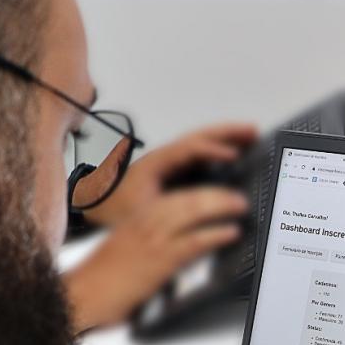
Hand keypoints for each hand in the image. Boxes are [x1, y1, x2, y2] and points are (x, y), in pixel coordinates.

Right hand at [62, 187, 247, 331]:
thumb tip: (176, 241)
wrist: (82, 296)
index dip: (201, 192)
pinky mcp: (160, 261)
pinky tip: (230, 233)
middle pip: (188, 199)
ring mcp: (153, 240)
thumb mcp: (126, 249)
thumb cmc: (102, 279)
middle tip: (237, 197)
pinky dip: (216, 234)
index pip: (175, 197)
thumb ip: (148, 241)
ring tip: (239, 207)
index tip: (218, 193)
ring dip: (221, 207)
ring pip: (194, 213)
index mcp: (137, 218)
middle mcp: (145, 223)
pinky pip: (194, 241)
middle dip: (217, 195)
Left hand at [75, 122, 257, 226]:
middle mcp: (163, 158)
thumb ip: (173, 211)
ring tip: (248, 136)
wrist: (92, 212)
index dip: (213, 149)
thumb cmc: (113, 210)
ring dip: (224, 138)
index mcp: (156, 163)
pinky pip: (198, 156)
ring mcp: (167, 164)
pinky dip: (216, 151)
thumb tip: (201, 211)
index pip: (190, 148)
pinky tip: (231, 157)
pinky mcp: (170, 174)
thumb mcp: (145, 213)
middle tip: (252, 131)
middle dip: (227, 133)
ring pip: (200, 144)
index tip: (232, 154)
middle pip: (200, 138)